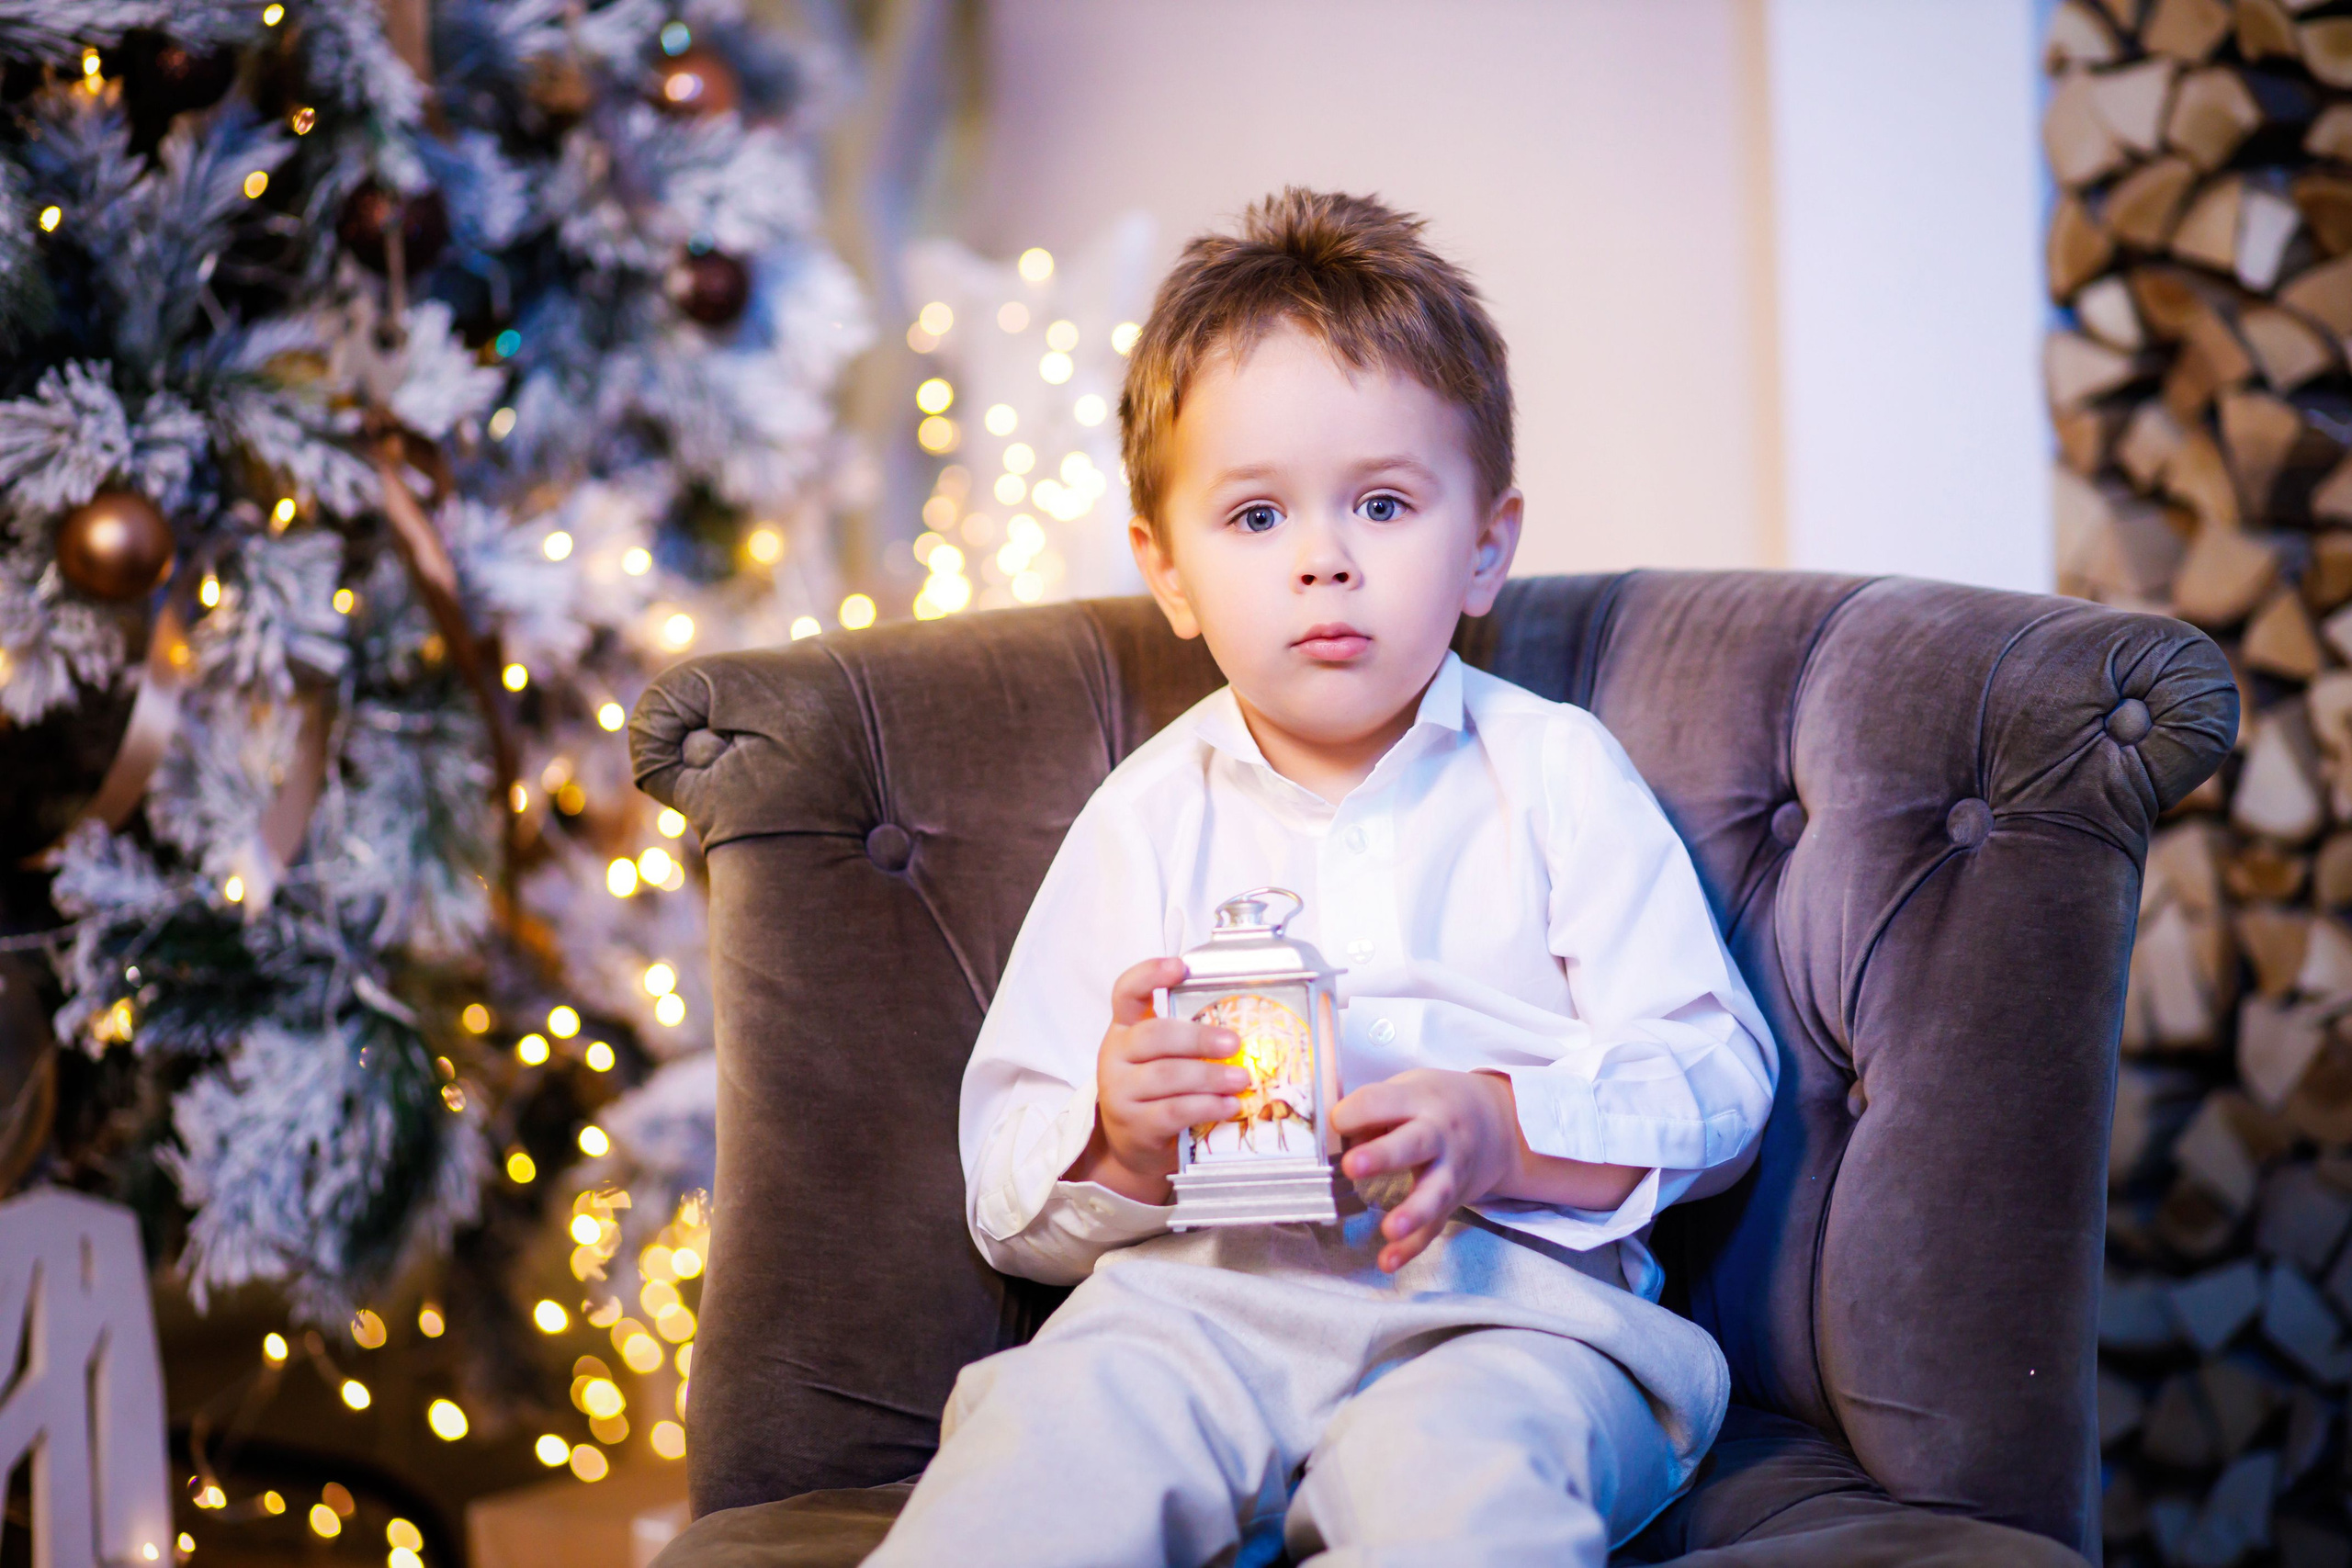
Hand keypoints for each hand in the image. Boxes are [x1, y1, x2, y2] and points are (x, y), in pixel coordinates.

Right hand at [1062, 957, 1247, 1204]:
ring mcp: (1120, 1092)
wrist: (1132, 1147)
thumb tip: (1245, 1025)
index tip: (1180, 966)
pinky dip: (1206, 1106)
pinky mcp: (1135, 1125)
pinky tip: (1230, 1105)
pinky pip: (1173, 1111)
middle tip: (1235, 1043)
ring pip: (1166, 1076)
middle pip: (1153, 1035)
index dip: (1149, 975)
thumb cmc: (1156, 1092)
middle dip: (1198, 1037)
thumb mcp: (1161, 1057)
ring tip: (1242, 1078)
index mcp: (1124, 1028)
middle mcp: (1115, 1055)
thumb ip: (1186, 1038)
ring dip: (1210, 1076)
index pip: (1126, 992)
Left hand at [1332, 1068, 1522, 1272]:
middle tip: (1351, 1166)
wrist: (1496, 1120)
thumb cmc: (1432, 1103)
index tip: (1335, 1121)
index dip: (1353, 1112)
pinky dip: (1411, 1247)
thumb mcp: (1406, 1091)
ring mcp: (1450, 1169)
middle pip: (1414, 1144)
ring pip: (1434, 1192)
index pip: (1381, 1101)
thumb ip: (1371, 1112)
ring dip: (1412, 1212)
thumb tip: (1330, 1138)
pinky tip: (1388, 1261)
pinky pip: (1433, 1227)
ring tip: (1389, 1229)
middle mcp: (1439, 1133)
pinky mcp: (1452, 1200)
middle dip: (1384, 1155)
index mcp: (1418, 1099)